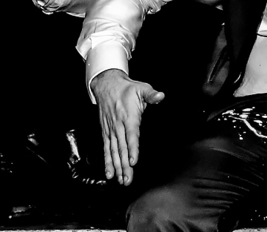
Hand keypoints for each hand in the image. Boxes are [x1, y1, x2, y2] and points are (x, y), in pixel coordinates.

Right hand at [91, 68, 163, 185]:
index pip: (131, 135)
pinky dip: (107, 161)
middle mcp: (118, 126)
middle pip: (122, 148)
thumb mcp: (142, 88)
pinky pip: (106, 149)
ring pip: (114, 152)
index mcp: (129, 117)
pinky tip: (109, 174)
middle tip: (128, 179)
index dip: (132, 149)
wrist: (107, 86)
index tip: (133, 161)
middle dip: (124, 165)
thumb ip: (151, 94)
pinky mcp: (106, 133)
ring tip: (120, 180)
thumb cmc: (127, 89)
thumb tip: (160, 96)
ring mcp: (111, 131)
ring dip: (117, 167)